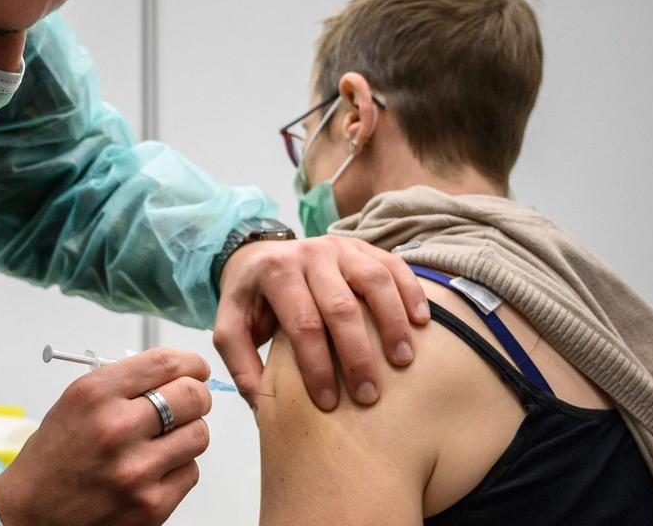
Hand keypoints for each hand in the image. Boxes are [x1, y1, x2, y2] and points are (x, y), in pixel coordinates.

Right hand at [0, 348, 212, 525]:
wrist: (31, 512)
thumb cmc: (54, 457)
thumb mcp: (75, 403)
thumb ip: (123, 384)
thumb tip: (174, 372)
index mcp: (94, 395)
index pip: (165, 363)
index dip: (190, 363)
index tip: (195, 369)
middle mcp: (116, 429)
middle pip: (193, 397)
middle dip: (195, 396)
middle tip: (188, 402)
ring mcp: (136, 470)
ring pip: (199, 435)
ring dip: (187, 434)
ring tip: (162, 440)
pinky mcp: (151, 505)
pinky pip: (191, 472)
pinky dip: (178, 468)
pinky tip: (153, 469)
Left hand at [212, 235, 428, 410]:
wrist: (259, 255)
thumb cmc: (251, 301)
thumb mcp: (231, 328)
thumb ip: (241, 363)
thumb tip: (263, 405)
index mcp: (275, 273)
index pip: (302, 324)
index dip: (317, 365)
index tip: (329, 402)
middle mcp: (310, 254)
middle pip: (341, 306)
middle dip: (357, 355)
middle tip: (369, 395)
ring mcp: (340, 247)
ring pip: (374, 282)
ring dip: (391, 323)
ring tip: (402, 362)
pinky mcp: (363, 247)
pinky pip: (394, 265)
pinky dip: (411, 292)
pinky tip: (422, 323)